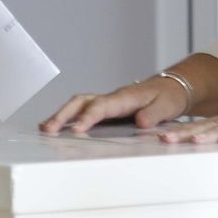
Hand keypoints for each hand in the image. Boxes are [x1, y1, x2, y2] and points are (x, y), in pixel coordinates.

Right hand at [39, 77, 188, 133]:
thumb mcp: (167, 106)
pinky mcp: (106, 109)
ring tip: (45, 128)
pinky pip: (83, 110)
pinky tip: (57, 127)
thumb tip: (140, 123)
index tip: (77, 130)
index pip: (101, 107)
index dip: (88, 118)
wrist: (172, 88)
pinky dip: (68, 117)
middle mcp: (112, 98)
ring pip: (78, 104)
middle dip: (63, 115)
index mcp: (124, 97)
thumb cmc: (168, 96)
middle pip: (81, 102)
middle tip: (48, 129)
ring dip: (61, 115)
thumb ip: (154, 114)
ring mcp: (107, 102)